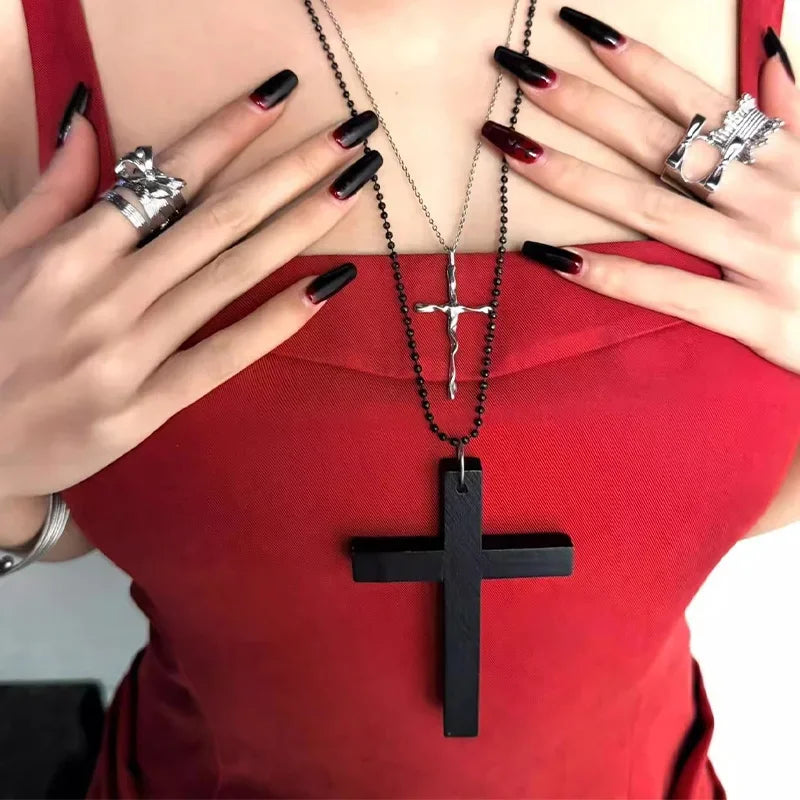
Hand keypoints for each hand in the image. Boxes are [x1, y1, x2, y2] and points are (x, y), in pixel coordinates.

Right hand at [0, 70, 381, 506]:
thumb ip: (50, 192)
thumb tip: (86, 119)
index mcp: (69, 252)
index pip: (166, 176)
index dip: (228, 131)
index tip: (280, 97)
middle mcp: (106, 296)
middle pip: (216, 219)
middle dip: (289, 170)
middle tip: (350, 137)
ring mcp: (130, 355)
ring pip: (229, 277)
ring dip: (298, 228)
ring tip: (351, 188)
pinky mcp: (146, 408)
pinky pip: (222, 357)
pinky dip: (275, 321)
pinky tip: (324, 287)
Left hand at [483, 8, 799, 374]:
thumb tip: (769, 50)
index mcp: (784, 156)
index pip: (695, 97)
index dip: (634, 61)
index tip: (578, 29)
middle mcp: (766, 194)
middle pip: (657, 141)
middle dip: (584, 103)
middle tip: (520, 73)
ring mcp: (759, 253)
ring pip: (652, 206)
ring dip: (577, 176)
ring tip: (515, 149)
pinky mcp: (757, 314)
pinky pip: (671, 290)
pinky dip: (612, 274)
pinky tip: (553, 256)